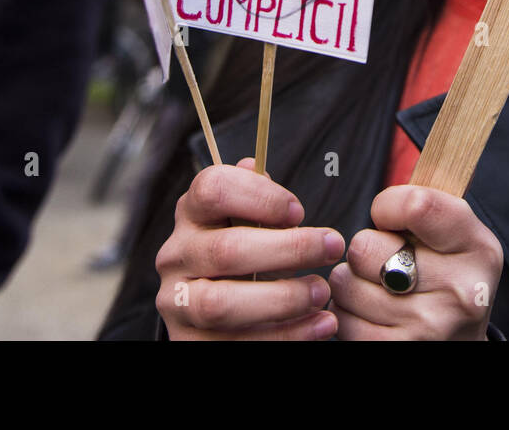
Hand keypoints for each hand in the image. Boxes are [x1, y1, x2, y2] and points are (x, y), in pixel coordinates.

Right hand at [155, 158, 344, 339]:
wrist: (212, 316)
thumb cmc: (241, 255)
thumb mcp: (243, 221)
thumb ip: (252, 196)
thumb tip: (254, 165)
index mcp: (191, 215)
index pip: (211, 189)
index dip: (259, 197)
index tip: (298, 211)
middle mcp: (176, 257)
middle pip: (227, 250)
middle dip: (289, 249)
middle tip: (332, 246)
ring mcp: (178, 304)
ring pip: (223, 303)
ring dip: (283, 298)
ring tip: (322, 291)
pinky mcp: (189, 344)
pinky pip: (237, 344)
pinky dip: (286, 336)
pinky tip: (321, 324)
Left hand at [329, 185, 502, 339]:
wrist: (459, 344)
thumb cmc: (446, 277)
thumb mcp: (455, 236)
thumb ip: (425, 204)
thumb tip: (420, 137)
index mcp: (478, 248)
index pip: (414, 204)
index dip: (387, 206)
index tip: (389, 216)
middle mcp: (461, 292)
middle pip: (365, 246)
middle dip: (365, 251)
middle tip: (388, 262)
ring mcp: (429, 328)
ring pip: (345, 284)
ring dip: (351, 284)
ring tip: (379, 291)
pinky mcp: (398, 351)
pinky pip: (340, 319)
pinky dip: (346, 315)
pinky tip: (371, 315)